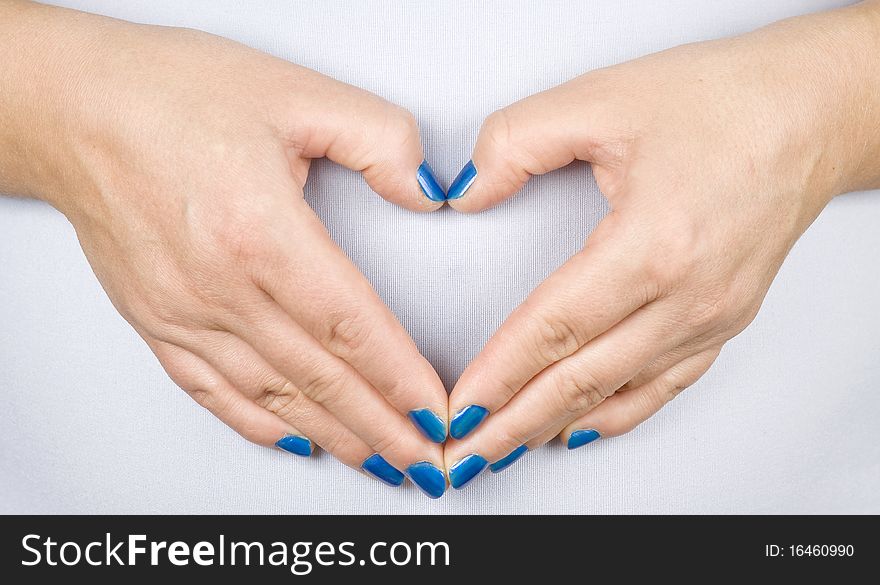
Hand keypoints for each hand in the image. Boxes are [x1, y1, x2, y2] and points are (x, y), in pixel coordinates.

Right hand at [0, 3, 449, 495]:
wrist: (73, 108)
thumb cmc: (170, 95)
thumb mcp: (296, 91)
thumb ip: (379, 139)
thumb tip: (426, 189)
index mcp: (261, 232)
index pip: (351, 327)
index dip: (399, 377)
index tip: (435, 411)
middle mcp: (221, 287)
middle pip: (319, 377)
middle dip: (381, 428)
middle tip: (425, 462)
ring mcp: (183, 313)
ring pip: (272, 396)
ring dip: (332, 435)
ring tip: (378, 461)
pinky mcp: (157, 321)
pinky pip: (213, 391)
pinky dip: (258, 423)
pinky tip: (294, 439)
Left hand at [443, 2, 879, 486]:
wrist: (811, 113)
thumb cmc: (722, 103)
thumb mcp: (602, 98)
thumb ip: (515, 143)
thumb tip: (466, 191)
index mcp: (654, 245)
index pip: (553, 329)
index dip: (499, 375)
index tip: (460, 408)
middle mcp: (688, 297)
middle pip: (580, 379)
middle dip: (514, 422)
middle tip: (466, 454)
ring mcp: (712, 317)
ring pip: (618, 393)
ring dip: (555, 424)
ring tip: (506, 449)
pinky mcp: (724, 320)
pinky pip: (662, 385)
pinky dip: (616, 414)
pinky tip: (580, 428)